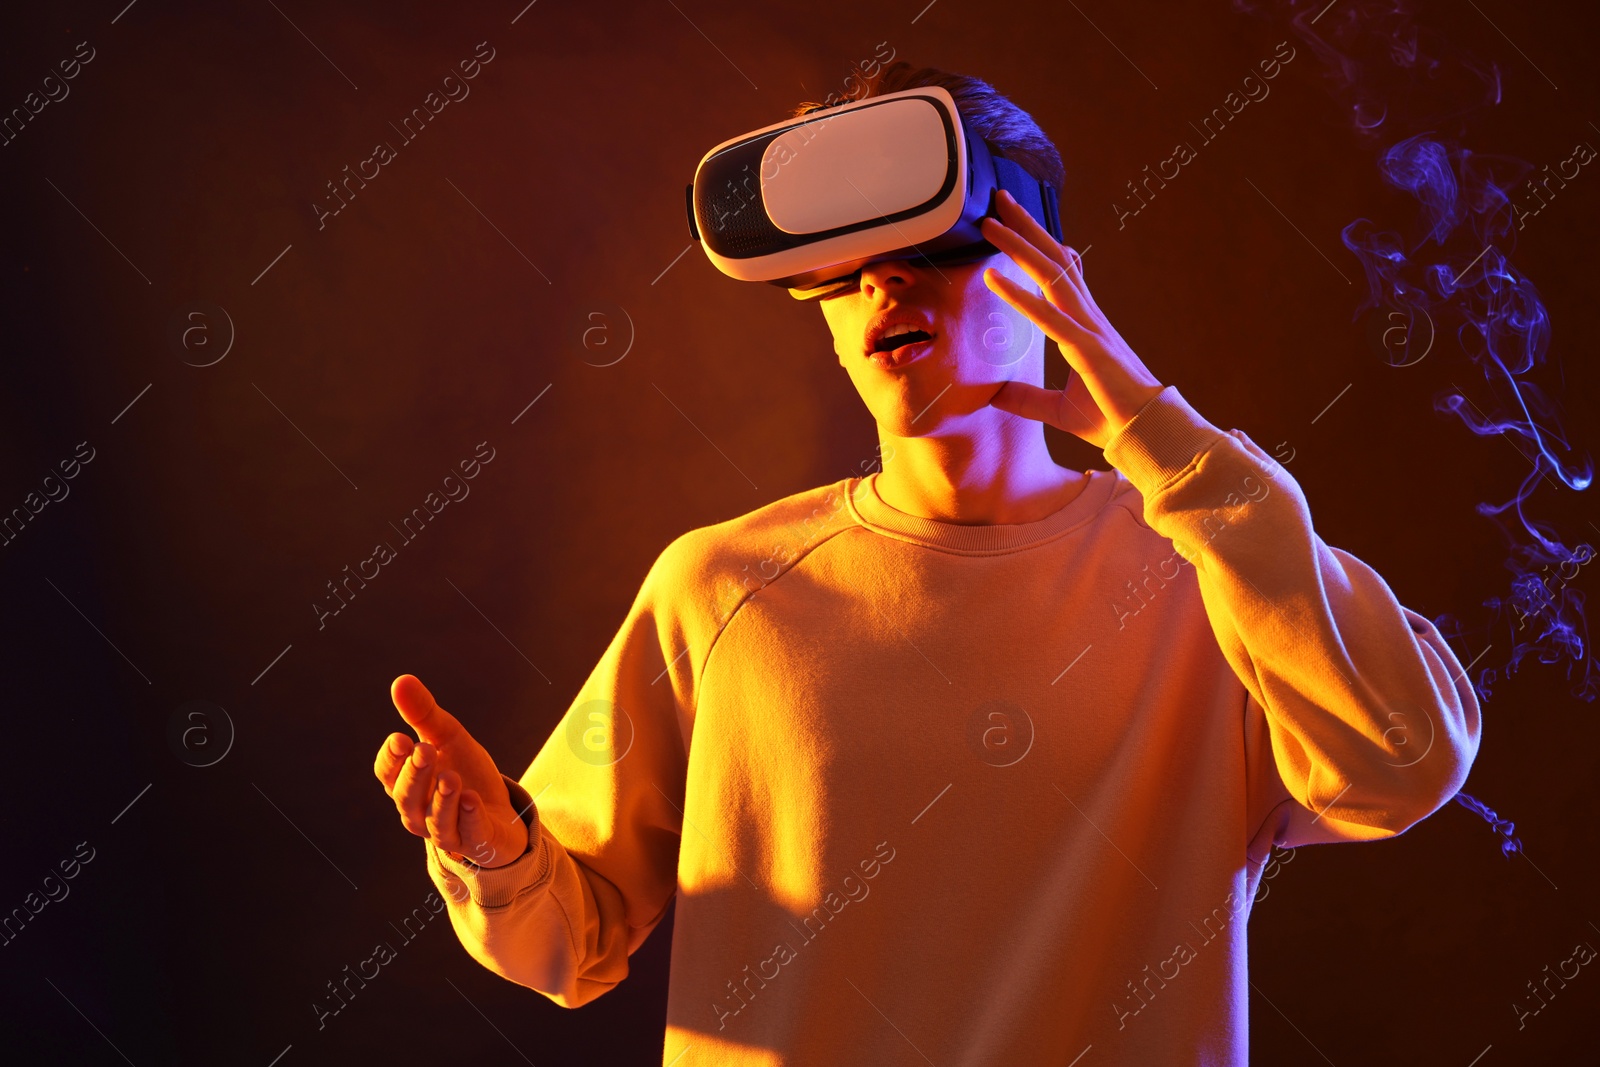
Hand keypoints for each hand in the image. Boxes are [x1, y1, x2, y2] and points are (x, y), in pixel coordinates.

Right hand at [374, 674, 529, 868]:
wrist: (501, 811)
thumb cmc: (465, 772)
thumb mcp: (448, 738)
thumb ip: (424, 714)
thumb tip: (400, 681)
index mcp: (406, 785)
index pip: (387, 774)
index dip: (391, 758)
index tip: (401, 738)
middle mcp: (418, 812)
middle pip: (406, 797)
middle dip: (415, 774)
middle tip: (424, 749)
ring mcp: (446, 831)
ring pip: (435, 821)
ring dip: (441, 799)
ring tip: (450, 777)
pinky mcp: (475, 841)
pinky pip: (468, 834)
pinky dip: (468, 818)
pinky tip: (472, 800)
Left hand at [979, 188, 1164, 448]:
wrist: (1146, 436)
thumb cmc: (1110, 419)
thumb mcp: (1056, 410)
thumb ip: (1025, 399)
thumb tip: (995, 395)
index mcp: (1082, 326)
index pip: (1058, 276)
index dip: (1037, 247)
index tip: (1016, 223)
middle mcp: (1086, 318)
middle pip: (1052, 261)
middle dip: (1025, 228)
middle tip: (998, 199)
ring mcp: (1088, 329)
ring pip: (1050, 275)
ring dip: (1017, 246)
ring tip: (989, 223)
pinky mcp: (1086, 349)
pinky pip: (1046, 316)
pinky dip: (1018, 295)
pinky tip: (992, 278)